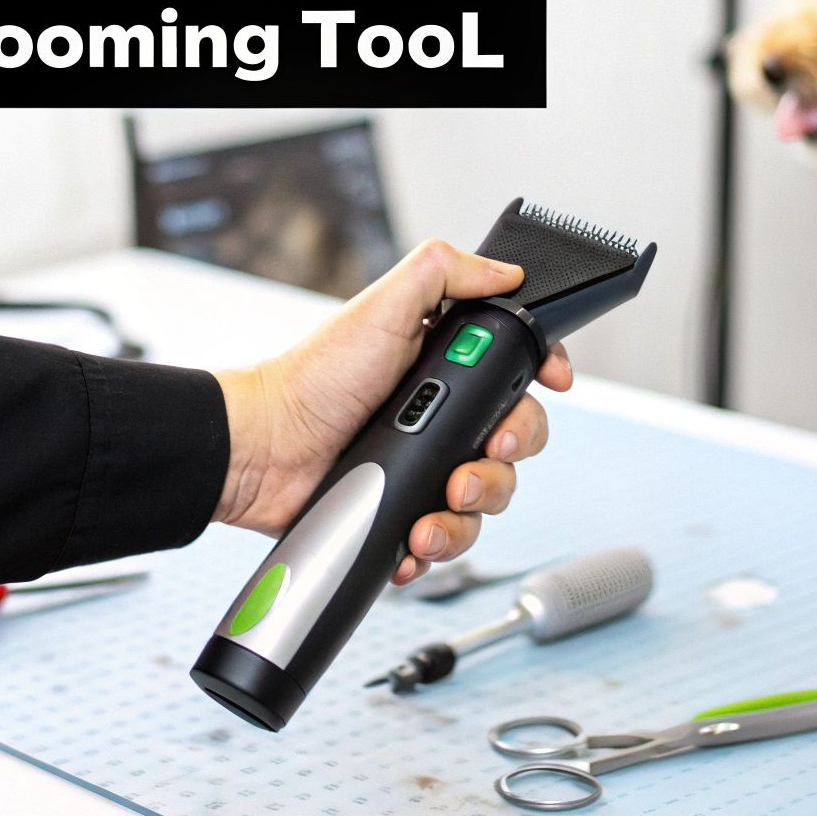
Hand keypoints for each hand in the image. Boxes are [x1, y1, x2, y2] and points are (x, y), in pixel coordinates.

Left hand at [213, 239, 572, 583]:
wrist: (263, 452)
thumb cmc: (311, 379)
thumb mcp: (381, 307)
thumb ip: (443, 272)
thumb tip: (506, 270)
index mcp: (443, 366)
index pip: (516, 372)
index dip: (540, 378)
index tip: (554, 383)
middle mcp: (439, 416)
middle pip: (515, 441)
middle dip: (506, 455)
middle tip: (476, 456)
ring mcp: (423, 466)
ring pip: (489, 497)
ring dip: (472, 508)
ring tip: (434, 508)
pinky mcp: (404, 511)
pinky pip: (448, 539)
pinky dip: (436, 545)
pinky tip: (413, 537)